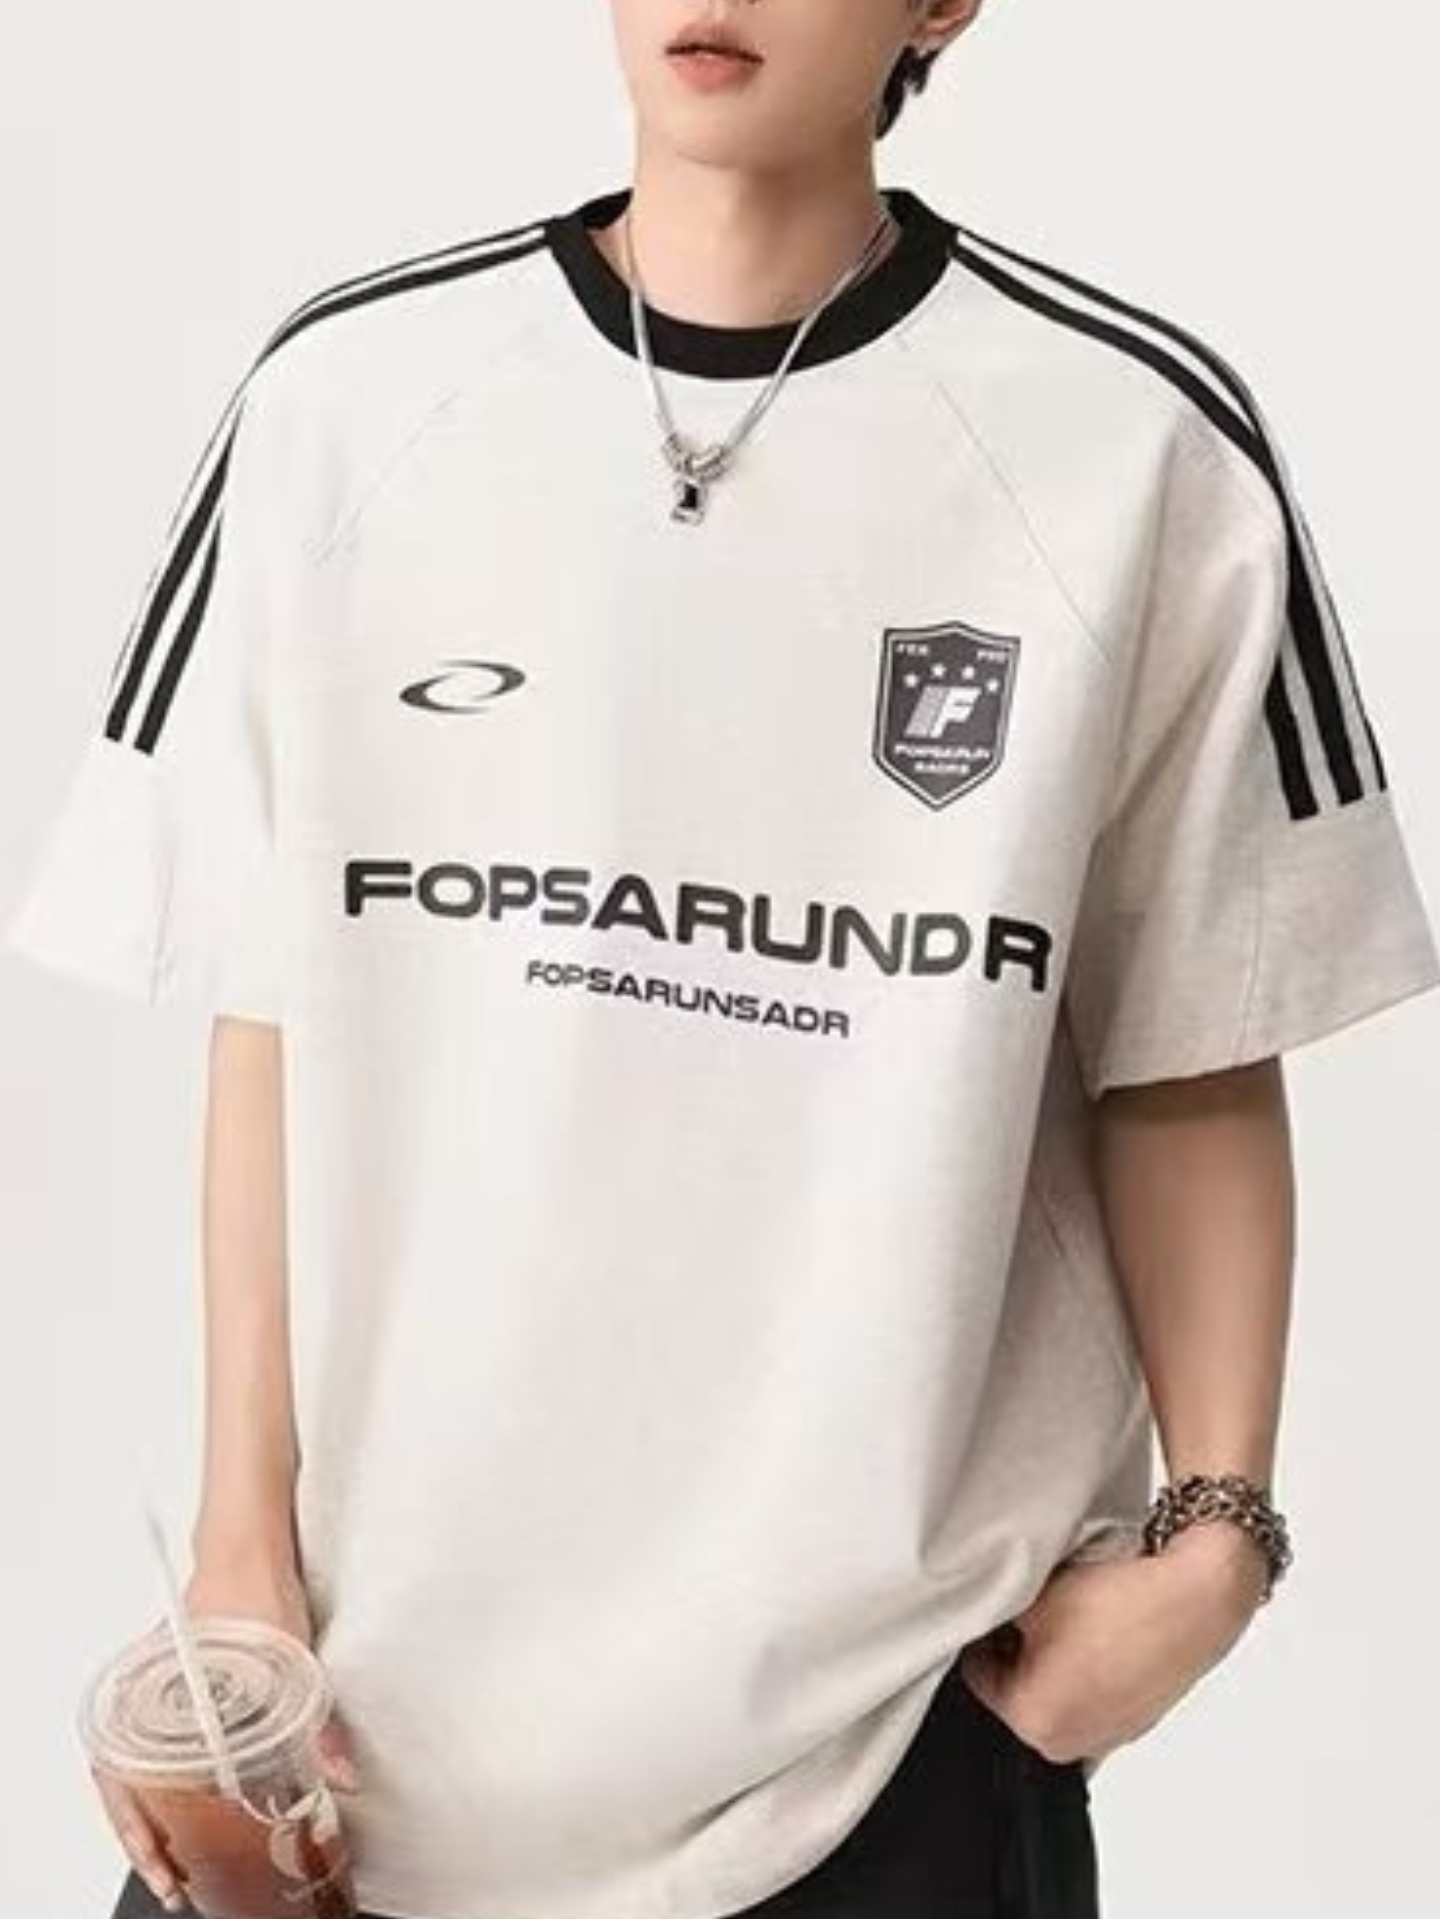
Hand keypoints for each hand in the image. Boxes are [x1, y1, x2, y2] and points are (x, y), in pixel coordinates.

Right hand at [90, 1552, 360, 1912]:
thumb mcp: (288, 1660)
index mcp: (156, 1693)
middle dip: (145, 1838)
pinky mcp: (181, 1693)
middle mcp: (149, 1699)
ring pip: (138, 1771)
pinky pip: (158, 1749)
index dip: (134, 1829)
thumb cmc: (254, 1587)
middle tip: (173, 1880)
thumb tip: (341, 1777)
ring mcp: (160, 1696)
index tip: (158, 1864)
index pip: (120, 1775)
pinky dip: (168, 1784)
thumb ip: (315, 1725)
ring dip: (154, 1817)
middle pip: (126, 1785)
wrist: (248, 1543)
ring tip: (180, 1861)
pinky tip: (193, 1809)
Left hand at [958, 1523, 1269, 1767]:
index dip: (982, 1635)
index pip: (978, 1677)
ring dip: (1055, 1661)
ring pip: (1058, 1694)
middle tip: (1033, 1611)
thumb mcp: (1030, 1599)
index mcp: (1033, 1723)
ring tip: (1073, 1618)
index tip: (993, 1608)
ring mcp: (1110, 1737)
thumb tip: (974, 1617)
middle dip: (1018, 1653)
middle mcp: (1071, 1745)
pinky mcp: (1139, 1721)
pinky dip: (1091, 1668)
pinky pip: (1095, 1695)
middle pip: (1018, 1693)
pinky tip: (1102, 1629)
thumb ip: (990, 1618)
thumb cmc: (1117, 1601)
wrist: (1194, 1598)